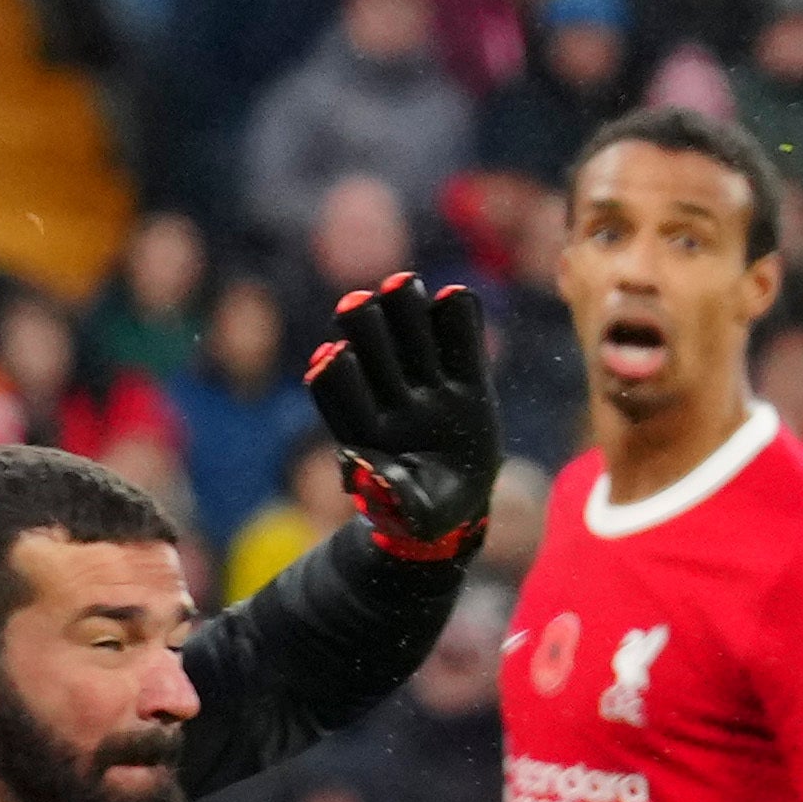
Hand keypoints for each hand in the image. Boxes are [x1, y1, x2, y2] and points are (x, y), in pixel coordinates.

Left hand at [307, 277, 506, 561]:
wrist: (459, 500)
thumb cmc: (423, 513)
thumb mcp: (412, 517)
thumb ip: (391, 496)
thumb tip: (359, 464)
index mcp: (365, 427)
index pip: (338, 391)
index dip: (336, 374)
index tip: (336, 356)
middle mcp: (389, 395)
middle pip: (368, 347)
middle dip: (364, 327)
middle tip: (360, 303)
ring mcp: (427, 381)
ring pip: (407, 332)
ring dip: (402, 307)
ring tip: (402, 284)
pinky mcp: (466, 376)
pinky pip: (461, 339)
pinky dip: (459, 317)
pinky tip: (456, 296)